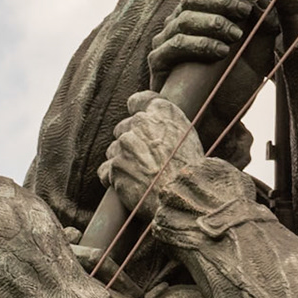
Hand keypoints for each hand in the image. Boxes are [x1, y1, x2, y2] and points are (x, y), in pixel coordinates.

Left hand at [99, 92, 208, 218]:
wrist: (184, 197)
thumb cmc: (191, 171)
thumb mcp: (189, 137)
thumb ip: (168, 124)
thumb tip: (153, 123)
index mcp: (162, 112)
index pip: (138, 101)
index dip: (135, 110)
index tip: (137, 123)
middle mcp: (140, 123)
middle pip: (123, 129)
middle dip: (130, 143)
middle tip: (146, 161)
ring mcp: (125, 144)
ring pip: (114, 150)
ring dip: (123, 162)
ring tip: (142, 177)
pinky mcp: (114, 166)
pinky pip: (106, 171)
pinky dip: (114, 179)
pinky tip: (130, 186)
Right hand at [147, 0, 266, 88]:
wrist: (221, 119)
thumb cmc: (237, 81)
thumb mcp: (259, 49)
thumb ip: (264, 22)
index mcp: (198, 13)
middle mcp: (178, 23)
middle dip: (221, 0)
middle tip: (244, 12)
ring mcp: (166, 42)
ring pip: (183, 19)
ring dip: (213, 22)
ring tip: (236, 36)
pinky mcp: (159, 63)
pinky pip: (174, 45)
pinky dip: (199, 44)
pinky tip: (221, 52)